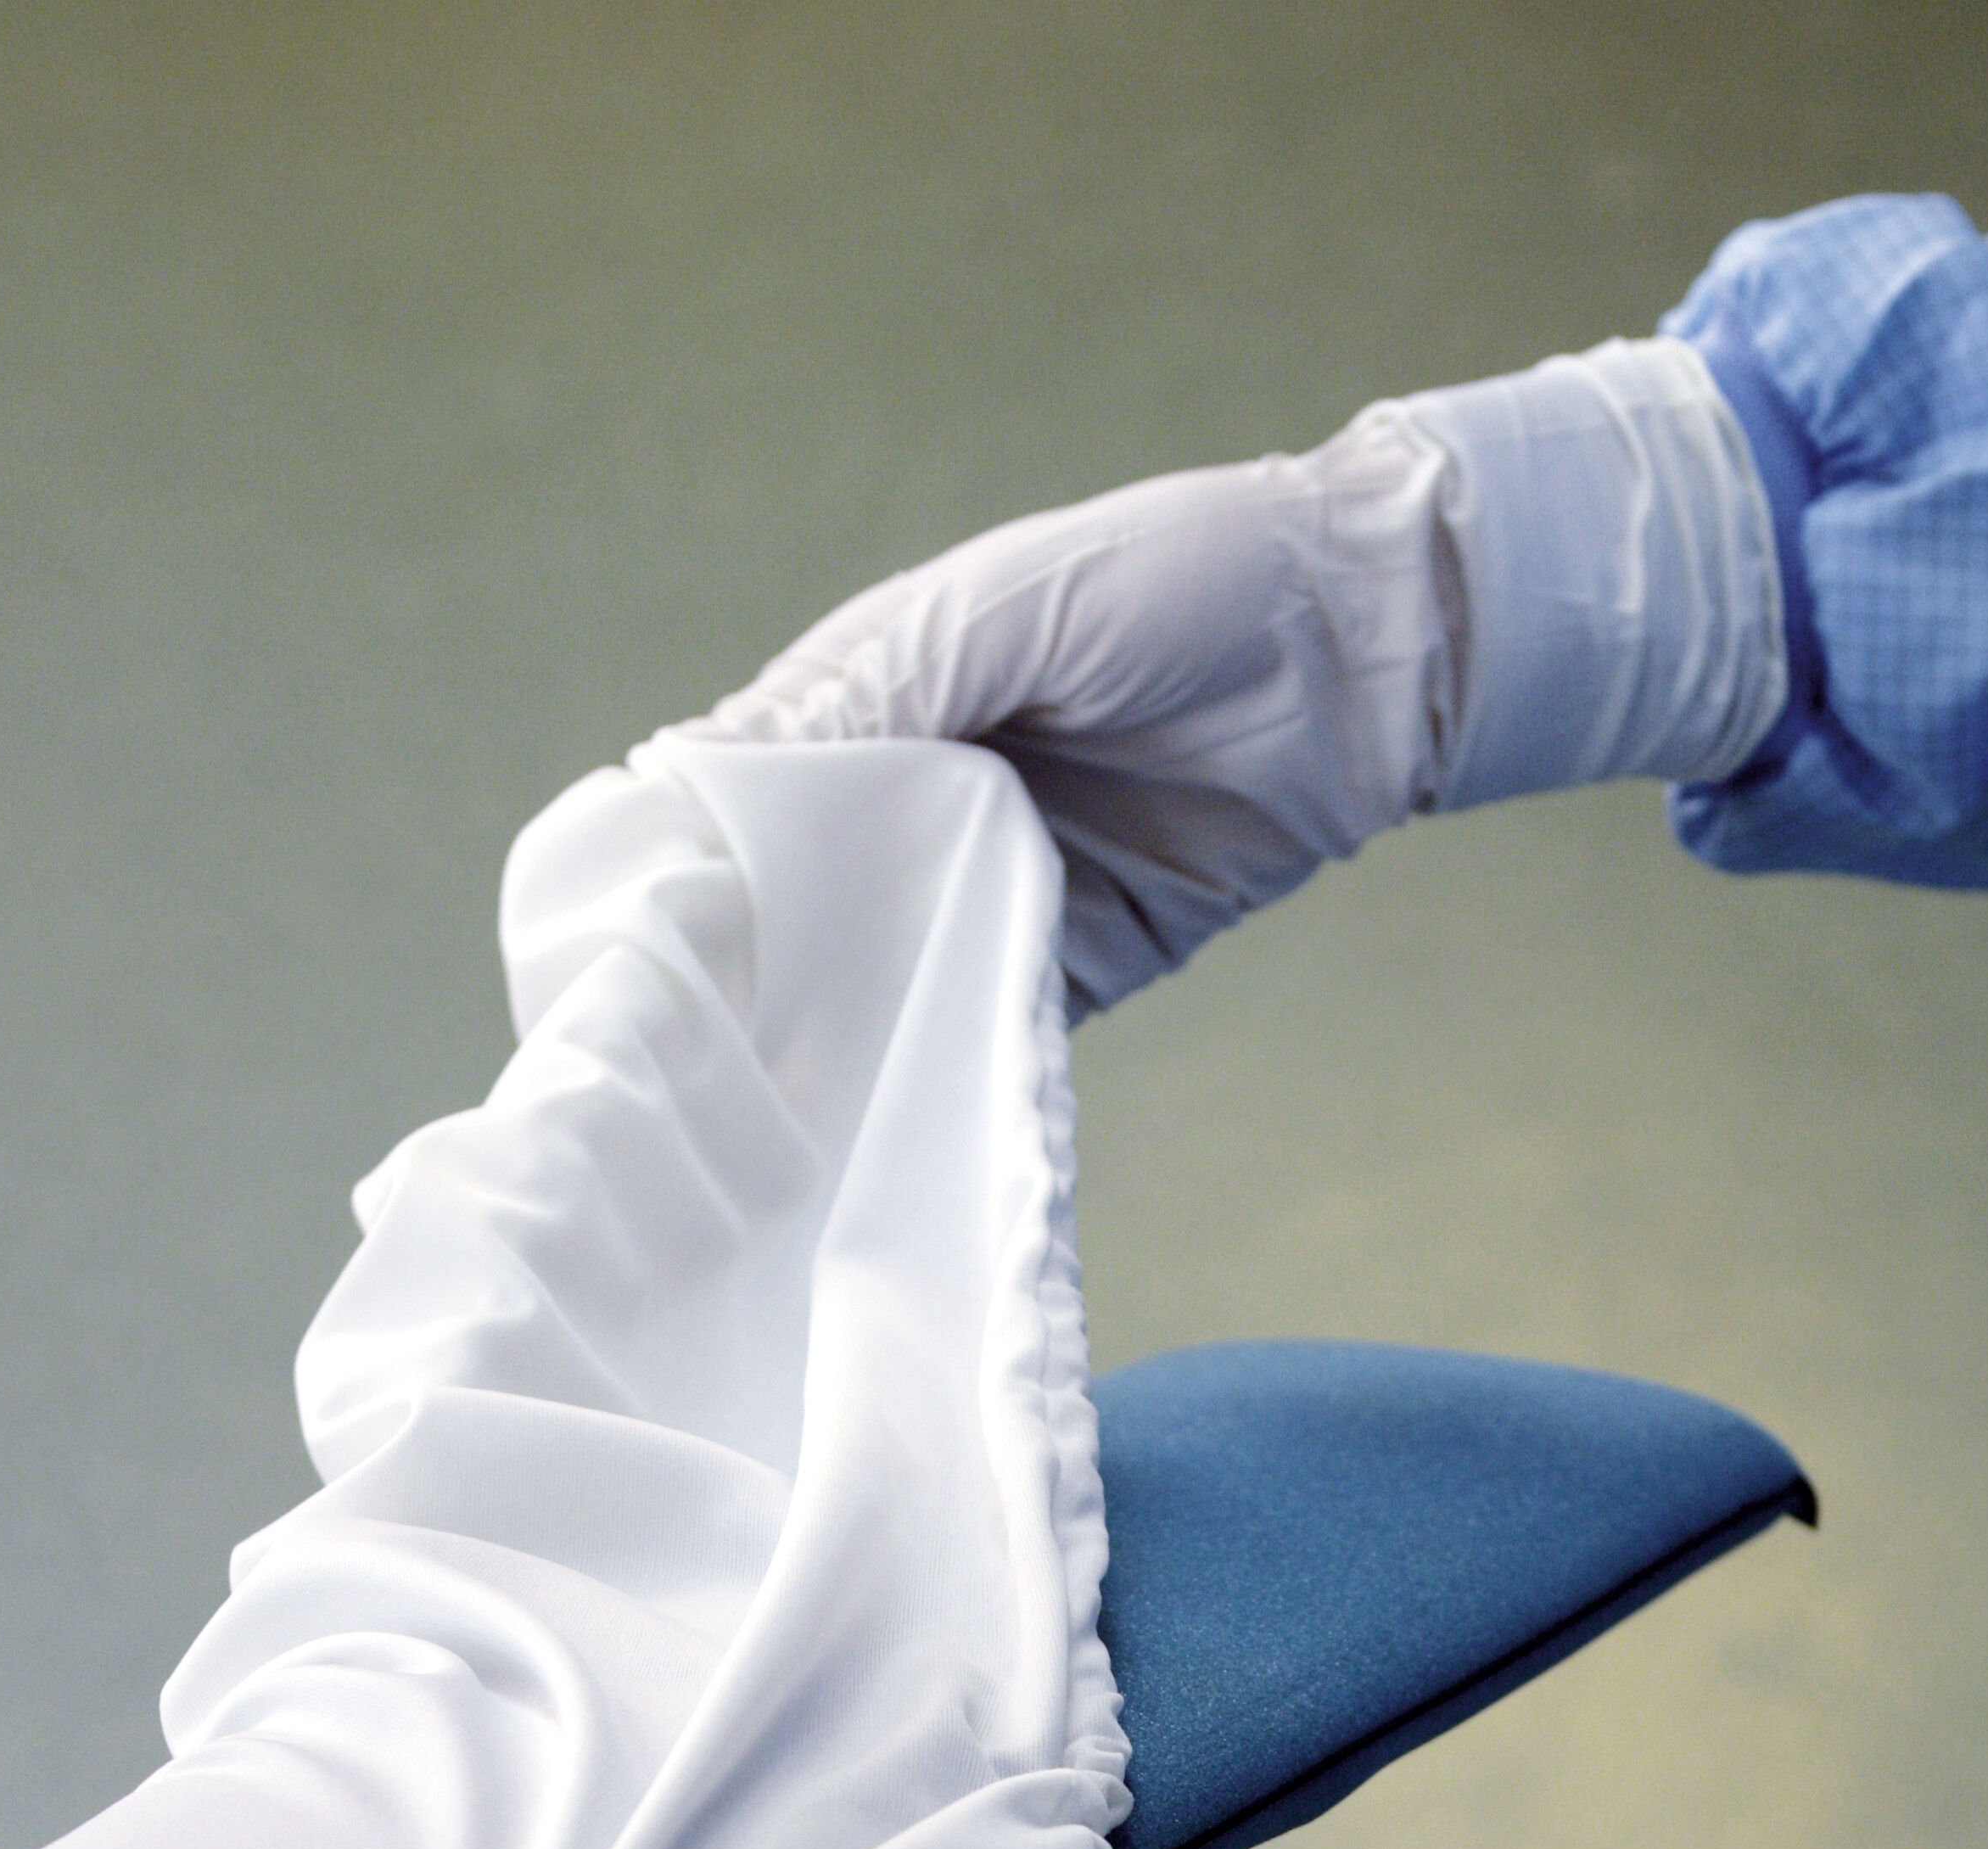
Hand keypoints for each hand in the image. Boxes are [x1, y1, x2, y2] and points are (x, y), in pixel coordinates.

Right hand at [696, 338, 1785, 1015]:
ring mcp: (990, 889)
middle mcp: (915, 802)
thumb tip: (712, 764)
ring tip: (748, 1120)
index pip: (742, 791)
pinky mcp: (1071, 965)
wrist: (1371, 657)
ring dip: (827, 1038)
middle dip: (741, 976)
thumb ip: (878, 679)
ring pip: (878, 980)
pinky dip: (938, 1072)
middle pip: (797, 905)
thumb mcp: (1016, 601)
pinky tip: (877, 1127)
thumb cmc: (1189, 582)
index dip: (682, 864)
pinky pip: (981, 1026)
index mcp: (879, 698)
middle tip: (661, 1069)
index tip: (616, 952)